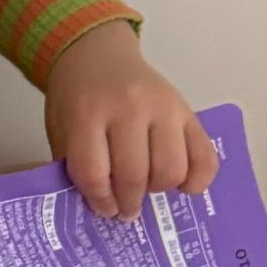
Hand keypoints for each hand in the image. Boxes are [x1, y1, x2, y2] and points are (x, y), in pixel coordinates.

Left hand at [42, 20, 218, 222]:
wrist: (98, 56)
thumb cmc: (77, 98)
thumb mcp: (61, 128)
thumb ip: (75, 165)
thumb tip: (101, 209)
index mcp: (87, 113)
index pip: (94, 173)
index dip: (99, 200)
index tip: (104, 210)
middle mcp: (128, 107)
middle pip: (134, 175)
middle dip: (129, 203)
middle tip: (127, 210)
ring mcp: (163, 106)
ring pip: (171, 169)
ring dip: (158, 189)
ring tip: (148, 188)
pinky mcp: (187, 110)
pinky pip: (204, 156)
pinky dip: (197, 179)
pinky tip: (182, 186)